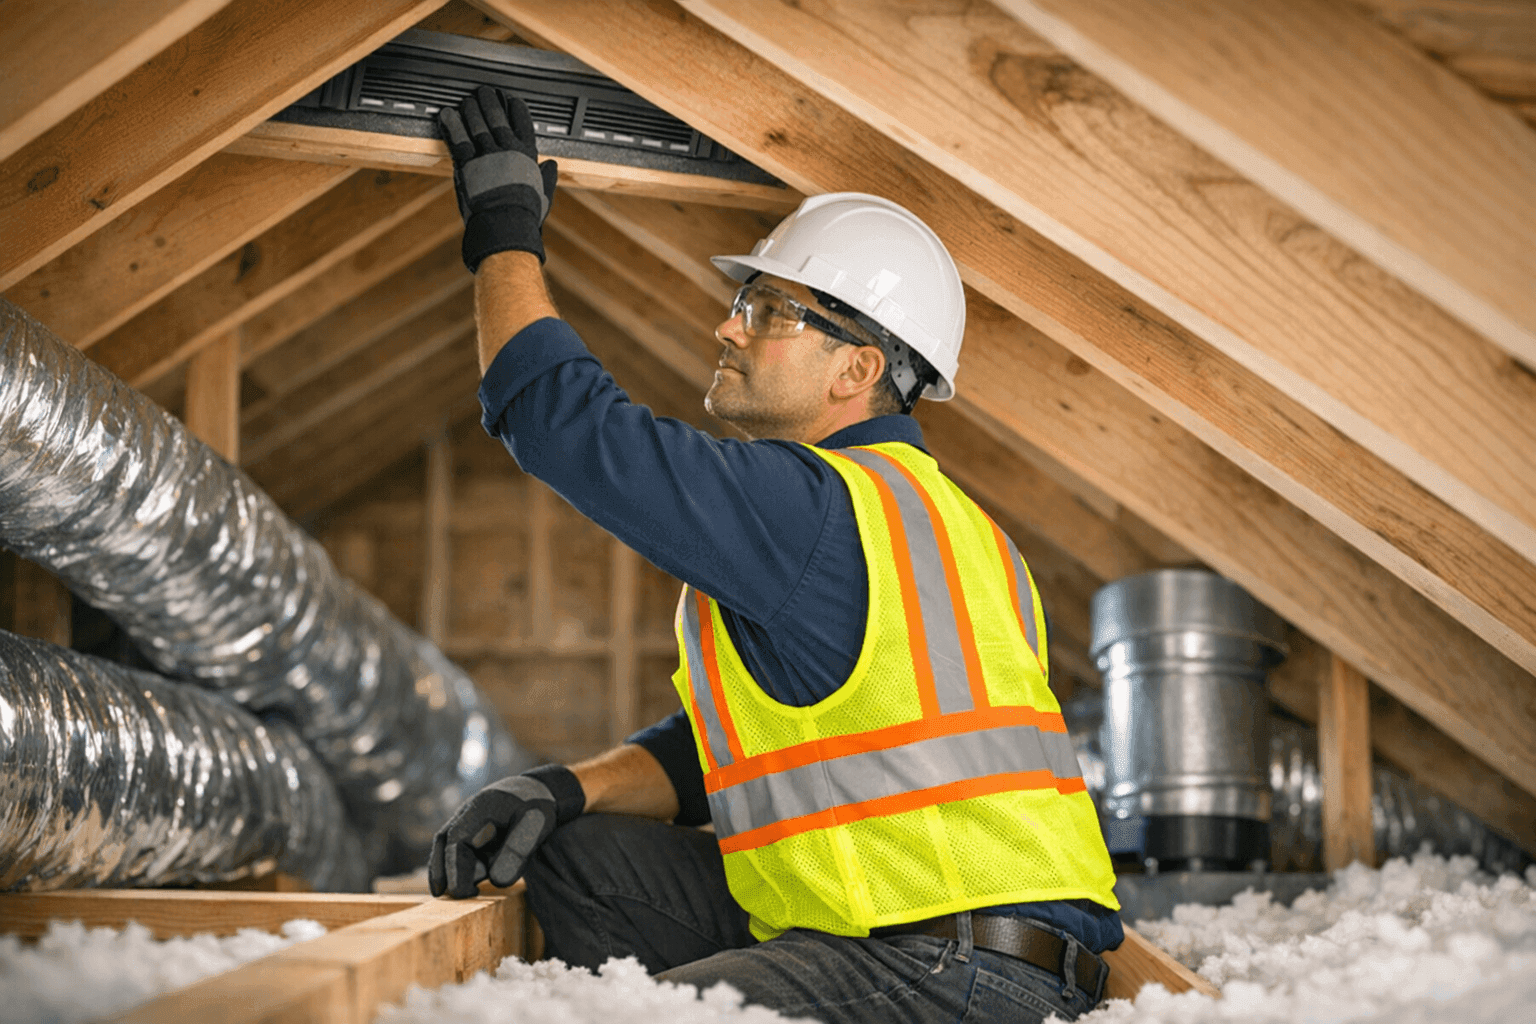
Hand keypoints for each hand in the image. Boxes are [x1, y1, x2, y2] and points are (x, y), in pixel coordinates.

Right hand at [428, 766, 584, 897]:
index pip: (457, 841)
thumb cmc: (539, 807)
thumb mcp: (535, 826)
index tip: (464, 893)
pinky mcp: (473, 830)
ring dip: (447, 871)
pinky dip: (457, 867)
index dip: (455, 869)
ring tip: (460, 895)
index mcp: (480, 809)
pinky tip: (468, 886)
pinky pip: (458, 849)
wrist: (542, 791)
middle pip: (444, 843)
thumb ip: (518, 851)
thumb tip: (498, 881)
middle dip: (443, 872)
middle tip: (453, 898)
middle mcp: (467, 813)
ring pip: (447, 847)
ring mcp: (468, 821)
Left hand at [438, 85, 559, 272]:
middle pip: (496, 116)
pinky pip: (457, 137)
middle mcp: (507, 149)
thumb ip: (547, 177)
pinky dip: (451, 124)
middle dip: (489, 101)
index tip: (510, 100)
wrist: (505, 224)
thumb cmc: (525, 214)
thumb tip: (552, 166)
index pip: (523, 122)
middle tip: (484, 92)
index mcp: (527, 155)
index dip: (515, 107)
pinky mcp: (466, 162)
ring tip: (466, 100)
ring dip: (470, 108)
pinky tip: (447, 114)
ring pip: (476, 122)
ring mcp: (486, 154)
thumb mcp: (543, 195)